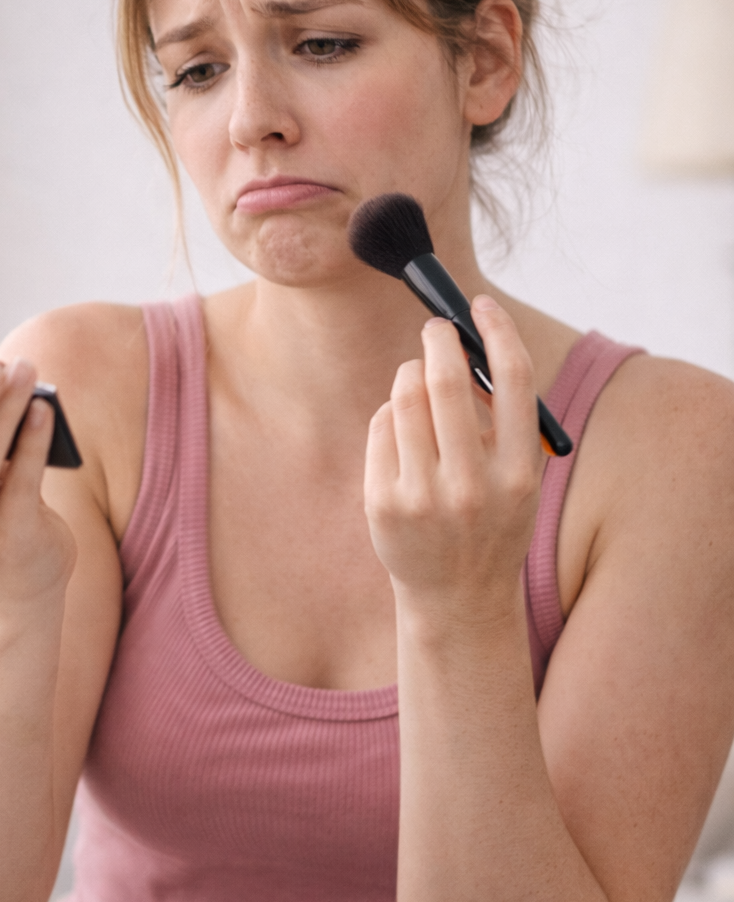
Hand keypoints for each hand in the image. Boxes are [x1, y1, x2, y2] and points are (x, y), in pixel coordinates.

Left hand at [363, 296, 541, 618]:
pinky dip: (392, 414)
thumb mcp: (517, 477)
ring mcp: (423, 497)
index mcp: (518, 474)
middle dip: (438, 339)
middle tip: (436, 329)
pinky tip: (404, 434)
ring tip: (419, 383)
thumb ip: (503, 419)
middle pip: (446, 381)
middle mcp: (472, 486)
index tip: (481, 304)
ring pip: (405, 397)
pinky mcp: (383, 503)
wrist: (458, 597)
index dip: (496, 331)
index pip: (514, 380)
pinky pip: (381, 426)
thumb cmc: (491, 519)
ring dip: (411, 374)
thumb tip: (469, 342)